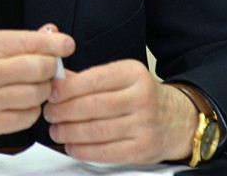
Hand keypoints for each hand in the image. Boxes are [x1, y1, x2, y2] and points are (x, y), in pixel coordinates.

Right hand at [0, 25, 74, 142]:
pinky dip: (32, 108)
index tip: (67, 44)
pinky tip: (22, 101)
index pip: (28, 42)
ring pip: (37, 94)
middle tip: (50, 66)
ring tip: (34, 84)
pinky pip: (28, 117)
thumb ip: (16, 41)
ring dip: (43, 89)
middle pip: (38, 69)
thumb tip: (51, 35)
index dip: (54, 44)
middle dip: (51, 67)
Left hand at [42, 59, 196, 163]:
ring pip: (97, 130)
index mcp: (133, 74)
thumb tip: (57, 80)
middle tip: (49, 113)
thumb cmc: (142, 96)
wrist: (177, 120)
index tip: (51, 93)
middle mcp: (141, 98)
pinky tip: (72, 146)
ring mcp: (144, 125)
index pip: (94, 80)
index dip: (68, 88)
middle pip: (93, 106)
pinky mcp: (142, 149)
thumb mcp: (121, 78)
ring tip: (56, 130)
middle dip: (64, 111)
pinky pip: (106, 152)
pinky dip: (83, 150)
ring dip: (70, 132)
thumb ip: (89, 78)